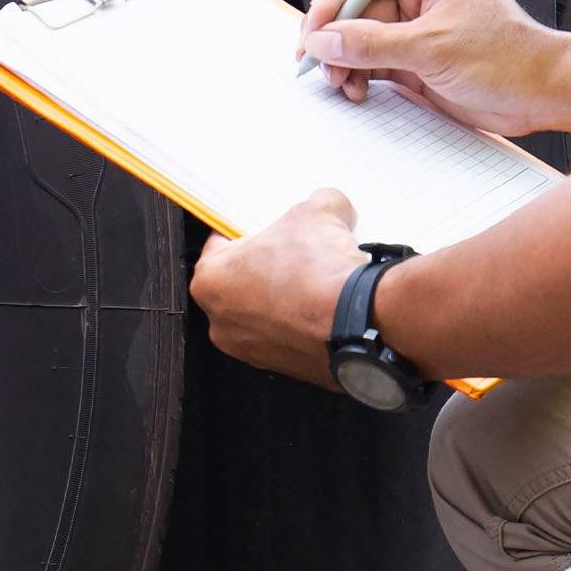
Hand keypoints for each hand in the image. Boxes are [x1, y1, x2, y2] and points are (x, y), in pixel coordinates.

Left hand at [189, 189, 368, 389]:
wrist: (359, 323)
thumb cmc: (320, 275)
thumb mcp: (318, 212)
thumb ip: (315, 203)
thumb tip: (329, 205)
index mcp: (211, 281)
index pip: (219, 243)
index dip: (246, 229)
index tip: (262, 227)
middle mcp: (222, 322)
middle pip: (241, 280)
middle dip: (266, 264)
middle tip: (294, 251)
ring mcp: (250, 350)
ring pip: (263, 311)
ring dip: (284, 295)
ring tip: (315, 278)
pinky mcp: (282, 367)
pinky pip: (287, 335)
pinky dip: (301, 321)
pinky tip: (325, 305)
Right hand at [297, 0, 570, 136]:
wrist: (542, 95)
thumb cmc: (505, 57)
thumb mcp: (430, 47)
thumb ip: (371, 43)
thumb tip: (323, 39)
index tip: (314, 29)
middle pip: (355, 9)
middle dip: (334, 38)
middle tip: (317, 64)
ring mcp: (415, 30)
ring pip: (360, 40)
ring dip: (343, 62)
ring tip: (341, 83)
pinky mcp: (416, 62)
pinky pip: (373, 64)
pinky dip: (358, 77)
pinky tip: (356, 90)